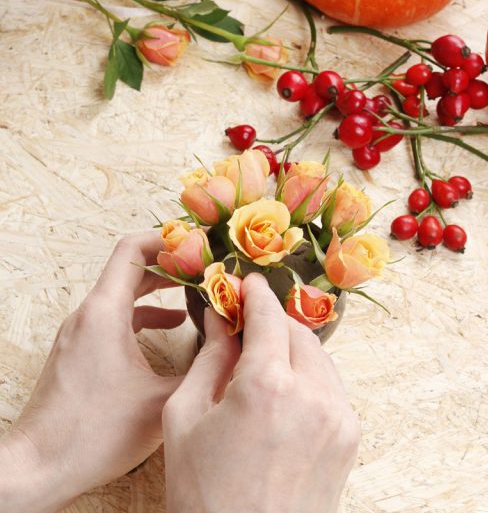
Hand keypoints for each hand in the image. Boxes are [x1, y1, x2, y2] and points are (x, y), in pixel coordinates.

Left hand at [0, 232, 185, 512]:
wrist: (38, 465)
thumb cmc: (92, 434)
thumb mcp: (161, 400)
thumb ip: (201, 369)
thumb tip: (232, 348)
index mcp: (105, 311)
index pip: (132, 249)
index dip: (166, 239)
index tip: (196, 244)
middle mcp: (89, 313)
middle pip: (130, 267)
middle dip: (170, 263)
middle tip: (204, 266)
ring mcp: (80, 331)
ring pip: (122, 293)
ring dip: (157, 289)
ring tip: (194, 292)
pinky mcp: (78, 349)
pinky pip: (114, 316)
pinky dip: (143, 314)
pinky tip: (170, 327)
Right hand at [163, 272, 359, 512]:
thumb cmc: (203, 495)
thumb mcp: (186, 419)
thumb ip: (208, 358)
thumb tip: (219, 318)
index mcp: (267, 385)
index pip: (267, 315)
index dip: (255, 293)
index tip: (245, 283)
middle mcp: (312, 394)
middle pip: (296, 331)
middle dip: (272, 321)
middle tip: (246, 323)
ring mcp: (338, 417)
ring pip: (318, 356)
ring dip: (291, 347)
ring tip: (262, 359)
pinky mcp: (349, 438)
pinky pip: (330, 387)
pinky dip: (308, 376)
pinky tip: (282, 391)